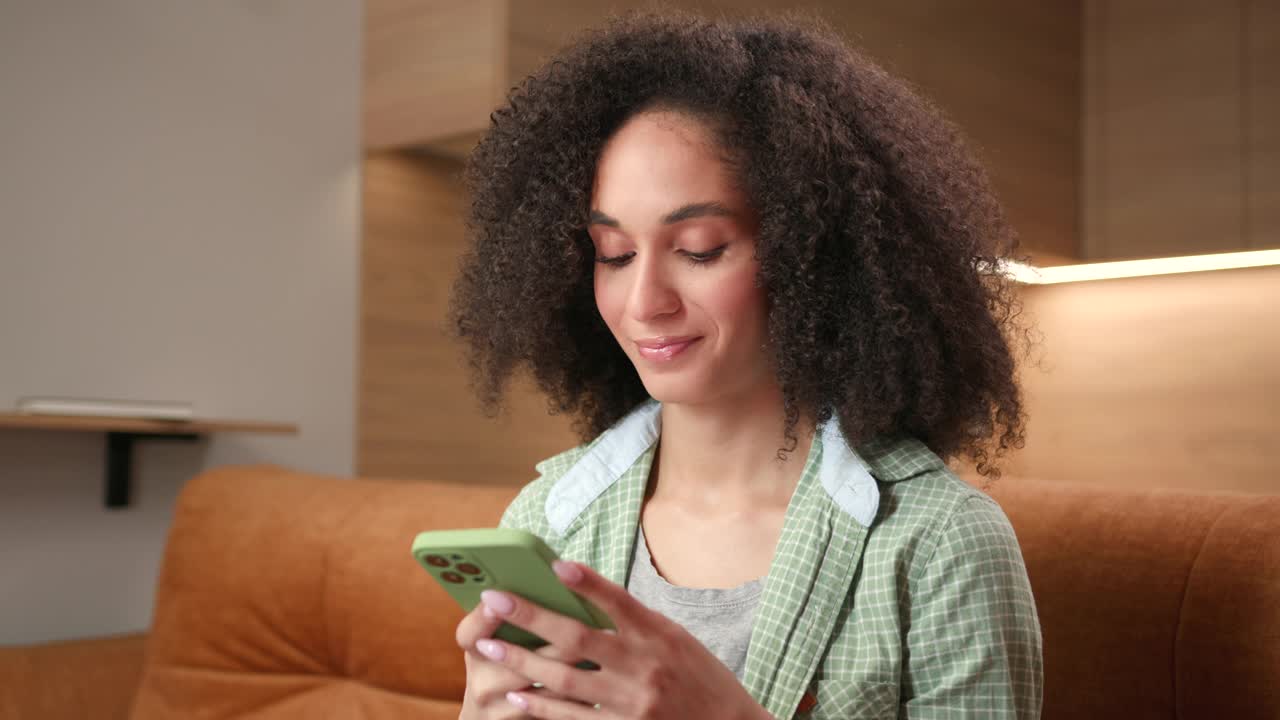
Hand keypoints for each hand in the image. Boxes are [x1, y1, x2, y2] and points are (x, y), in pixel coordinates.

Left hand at [470, 560, 770, 719]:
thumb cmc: (699, 676)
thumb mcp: (675, 638)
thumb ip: (634, 622)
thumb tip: (585, 599)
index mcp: (659, 634)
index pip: (618, 600)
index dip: (587, 582)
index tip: (555, 565)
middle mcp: (643, 665)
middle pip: (577, 638)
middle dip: (530, 617)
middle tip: (494, 600)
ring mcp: (631, 701)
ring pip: (564, 680)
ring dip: (522, 661)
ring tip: (488, 647)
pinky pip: (574, 718)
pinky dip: (542, 706)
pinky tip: (517, 695)